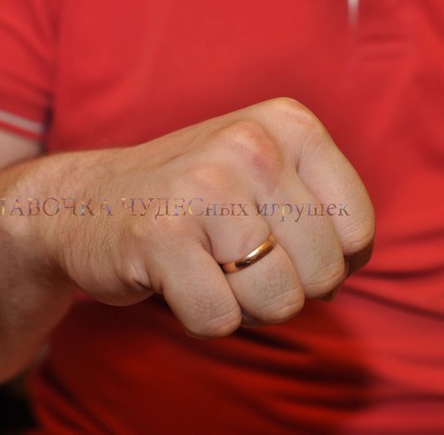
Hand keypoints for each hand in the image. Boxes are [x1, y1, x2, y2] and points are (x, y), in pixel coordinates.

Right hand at [27, 98, 374, 336]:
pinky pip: (220, 320)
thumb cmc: (190, 200)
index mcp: (288, 124)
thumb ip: (320, 209)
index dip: (329, 261)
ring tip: (207, 267)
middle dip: (285, 288)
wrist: (86, 201)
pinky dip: (201, 317)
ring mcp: (204, 188)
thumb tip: (350, 269)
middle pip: (323, 273)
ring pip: (279, 301)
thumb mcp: (265, 175)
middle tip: (236, 261)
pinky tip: (176, 279)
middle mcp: (250, 145)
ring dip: (245, 305)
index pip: (358, 230)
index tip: (284, 248)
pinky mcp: (161, 236)